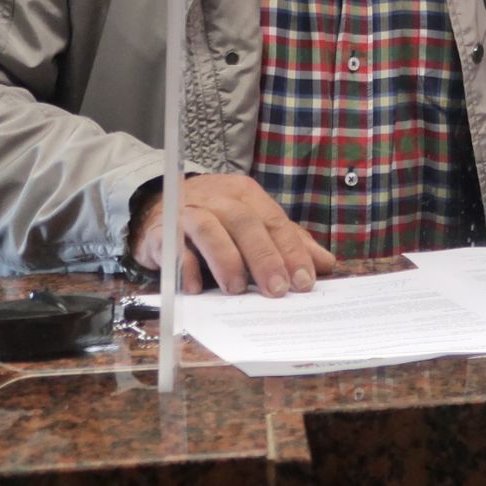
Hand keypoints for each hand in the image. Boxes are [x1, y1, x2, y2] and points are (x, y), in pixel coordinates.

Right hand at [130, 174, 335, 296]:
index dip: (291, 251)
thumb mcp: (254, 225)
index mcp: (247, 196)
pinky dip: (185, 266)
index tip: (304, 281)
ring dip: (226, 260)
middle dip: (264, 257)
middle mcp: (219, 199)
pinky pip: (172, 246)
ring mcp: (188, 213)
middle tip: (277, 290)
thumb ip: (287, 243)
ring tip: (238, 289)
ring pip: (209, 229)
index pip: (275, 222)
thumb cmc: (216, 219)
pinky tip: (195, 288)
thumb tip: (325, 264)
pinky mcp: (161, 231)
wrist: (160, 206)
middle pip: (245, 222)